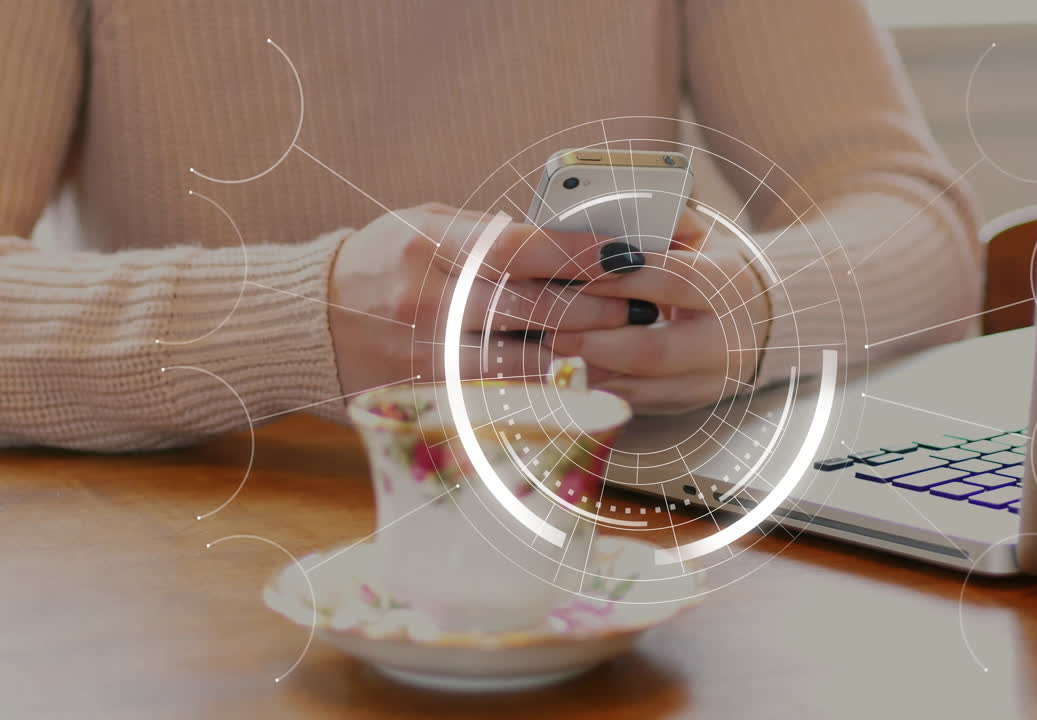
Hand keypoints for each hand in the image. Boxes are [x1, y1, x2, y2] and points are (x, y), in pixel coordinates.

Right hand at [327, 203, 652, 395]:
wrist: (306, 321)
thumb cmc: (378, 262)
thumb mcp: (422, 226)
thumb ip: (486, 233)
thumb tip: (565, 239)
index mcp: (431, 243)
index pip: (524, 246)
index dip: (583, 251)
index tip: (627, 253)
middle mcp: (429, 298)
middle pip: (534, 305)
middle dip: (599, 306)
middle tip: (642, 304)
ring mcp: (426, 352)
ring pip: (524, 357)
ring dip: (583, 352)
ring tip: (624, 343)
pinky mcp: (426, 394)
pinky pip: (500, 395)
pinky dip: (544, 388)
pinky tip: (579, 380)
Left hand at [545, 210, 772, 413]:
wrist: (754, 324)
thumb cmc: (712, 271)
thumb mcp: (700, 236)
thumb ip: (661, 219)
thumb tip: (607, 207)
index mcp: (728, 287)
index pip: (672, 281)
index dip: (619, 278)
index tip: (572, 269)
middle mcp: (723, 342)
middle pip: (652, 349)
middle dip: (593, 337)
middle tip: (547, 322)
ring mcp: (703, 382)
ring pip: (634, 386)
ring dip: (582, 368)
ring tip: (543, 347)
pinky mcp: (681, 405)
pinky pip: (626, 403)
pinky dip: (589, 389)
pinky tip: (558, 370)